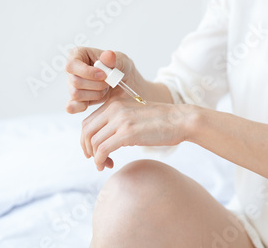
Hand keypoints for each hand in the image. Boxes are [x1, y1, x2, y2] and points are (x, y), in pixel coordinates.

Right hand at [65, 47, 140, 113]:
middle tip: (109, 82)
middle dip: (97, 85)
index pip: (72, 65)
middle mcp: (72, 70)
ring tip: (105, 88)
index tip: (103, 75)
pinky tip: (92, 102)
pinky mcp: (76, 99)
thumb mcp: (120, 60)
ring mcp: (72, 85)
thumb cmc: (118, 66)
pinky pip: (72, 106)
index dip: (87, 72)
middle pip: (75, 82)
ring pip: (76, 94)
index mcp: (77, 55)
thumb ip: (112, 59)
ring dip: (96, 94)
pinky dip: (81, 106)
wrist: (122, 80)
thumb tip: (108, 54)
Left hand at [81, 97, 195, 170]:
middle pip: (86, 131)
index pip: (88, 122)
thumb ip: (119, 121)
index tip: (94, 151)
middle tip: (95, 160)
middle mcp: (114, 109)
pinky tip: (108, 165)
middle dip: (87, 149)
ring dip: (95, 158)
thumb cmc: (162, 121)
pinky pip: (103, 150)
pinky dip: (100, 161)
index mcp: (114, 103)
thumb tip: (107, 137)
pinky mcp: (127, 133)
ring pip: (93, 142)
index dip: (86, 140)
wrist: (181, 120)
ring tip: (105, 165)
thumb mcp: (135, 114)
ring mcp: (120, 120)